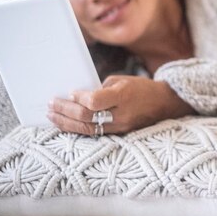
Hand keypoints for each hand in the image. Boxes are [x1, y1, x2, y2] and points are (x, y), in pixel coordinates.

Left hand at [47, 75, 192, 135]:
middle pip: (87, 117)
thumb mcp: (122, 81)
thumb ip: (100, 89)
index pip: (94, 101)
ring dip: (66, 123)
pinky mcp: (120, 134)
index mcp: (123, 96)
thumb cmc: (141, 88)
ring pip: (87, 129)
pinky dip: (78, 129)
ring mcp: (121, 127)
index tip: (69, 92)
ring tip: (52, 116)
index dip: (78, 98)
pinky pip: (95, 134)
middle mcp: (122, 114)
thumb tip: (79, 97)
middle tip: (51, 104)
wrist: (165, 103)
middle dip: (65, 111)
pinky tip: (66, 124)